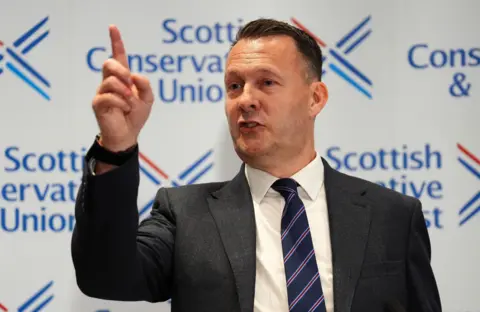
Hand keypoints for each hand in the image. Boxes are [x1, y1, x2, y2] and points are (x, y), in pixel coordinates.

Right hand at [92, 25, 153, 151]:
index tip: (113, 27)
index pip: (118, 56)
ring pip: (111, 81)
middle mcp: (110, 82)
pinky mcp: (98, 103)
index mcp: (123, 78)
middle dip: (121, 70)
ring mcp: (102, 92)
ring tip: (130, 103)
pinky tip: (125, 109)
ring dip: (125, 92)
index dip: (116, 42)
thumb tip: (134, 75)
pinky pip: (108, 96)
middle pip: (108, 63)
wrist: (128, 135)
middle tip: (130, 83)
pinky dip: (121, 103)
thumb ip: (145, 85)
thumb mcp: (148, 99)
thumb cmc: (136, 116)